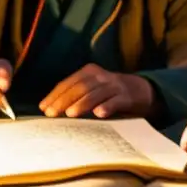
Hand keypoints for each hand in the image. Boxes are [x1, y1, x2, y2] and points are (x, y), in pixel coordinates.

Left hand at [39, 64, 153, 118]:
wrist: (142, 91)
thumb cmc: (110, 93)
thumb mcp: (93, 89)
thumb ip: (76, 96)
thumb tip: (52, 110)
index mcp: (89, 72)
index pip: (68, 83)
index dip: (55, 95)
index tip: (43, 108)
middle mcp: (101, 76)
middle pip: (79, 87)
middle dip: (64, 100)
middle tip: (52, 114)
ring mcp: (114, 85)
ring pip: (96, 93)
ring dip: (82, 103)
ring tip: (70, 114)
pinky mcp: (127, 96)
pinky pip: (116, 101)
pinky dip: (107, 106)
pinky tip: (99, 114)